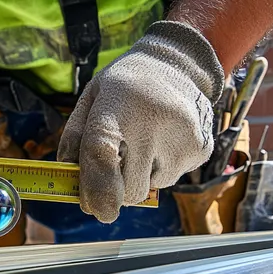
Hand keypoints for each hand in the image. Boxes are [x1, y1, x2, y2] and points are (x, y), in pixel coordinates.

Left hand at [58, 21, 223, 223]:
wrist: (178, 64)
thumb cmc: (123, 88)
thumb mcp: (90, 99)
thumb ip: (74, 139)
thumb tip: (71, 183)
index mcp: (117, 105)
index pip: (101, 153)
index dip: (95, 188)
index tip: (94, 209)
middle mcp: (153, 121)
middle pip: (129, 187)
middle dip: (116, 190)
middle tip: (115, 163)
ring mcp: (182, 137)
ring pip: (149, 188)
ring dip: (139, 177)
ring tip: (144, 141)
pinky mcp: (200, 149)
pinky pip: (169, 181)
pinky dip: (160, 170)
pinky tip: (162, 141)